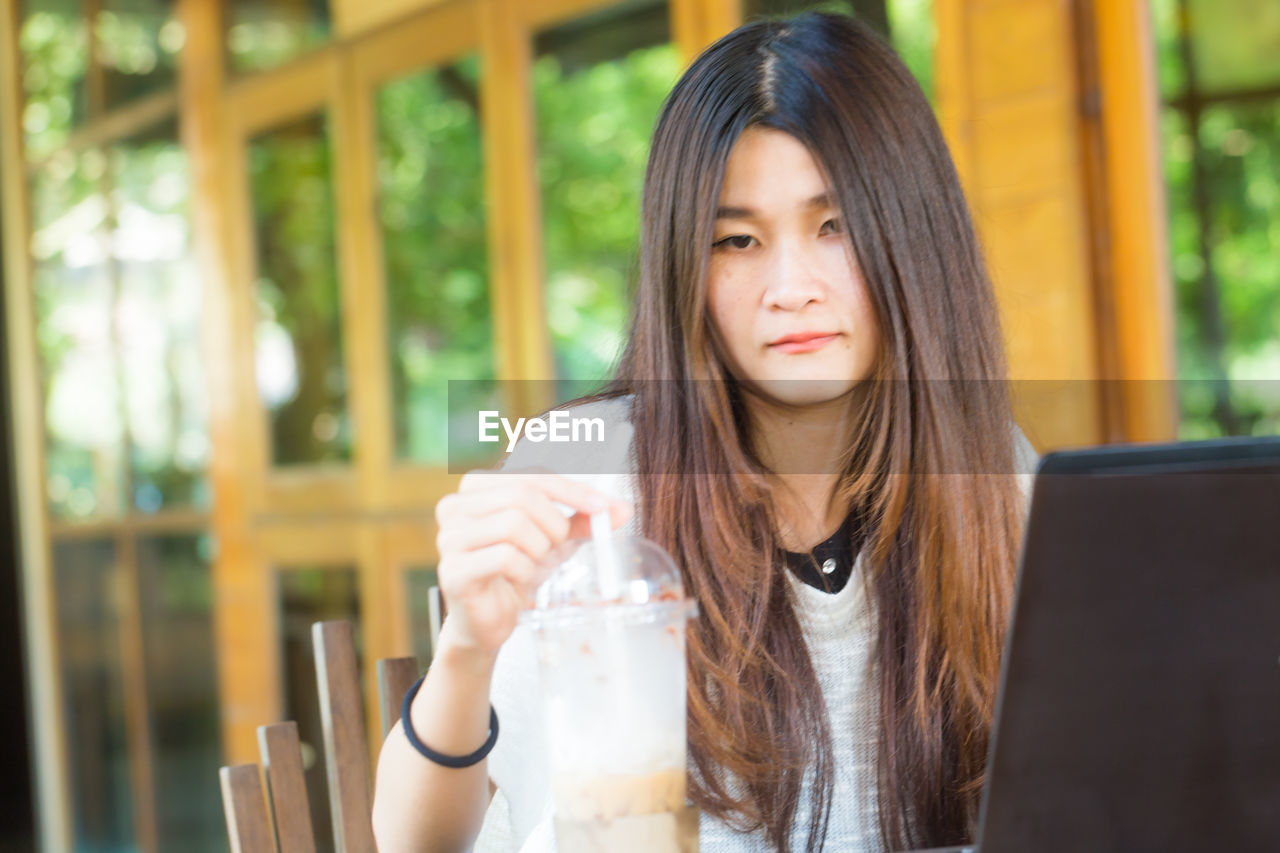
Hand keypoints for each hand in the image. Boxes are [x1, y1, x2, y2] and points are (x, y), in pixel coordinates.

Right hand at [434, 467, 632, 654]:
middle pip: (522, 496)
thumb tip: (622, 509)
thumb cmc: (516, 569)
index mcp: (476, 487)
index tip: (603, 507)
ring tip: (531, 565)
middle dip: (553, 524)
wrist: (490, 619)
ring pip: (514, 525)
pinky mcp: (452, 570)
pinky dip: (523, 570)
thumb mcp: (554, 539)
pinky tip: (517, 580)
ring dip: (538, 549)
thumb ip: (583, 520)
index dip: (571, 489)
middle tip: (557, 546)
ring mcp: (449, 537)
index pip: (531, 475)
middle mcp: (454, 505)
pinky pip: (504, 558)